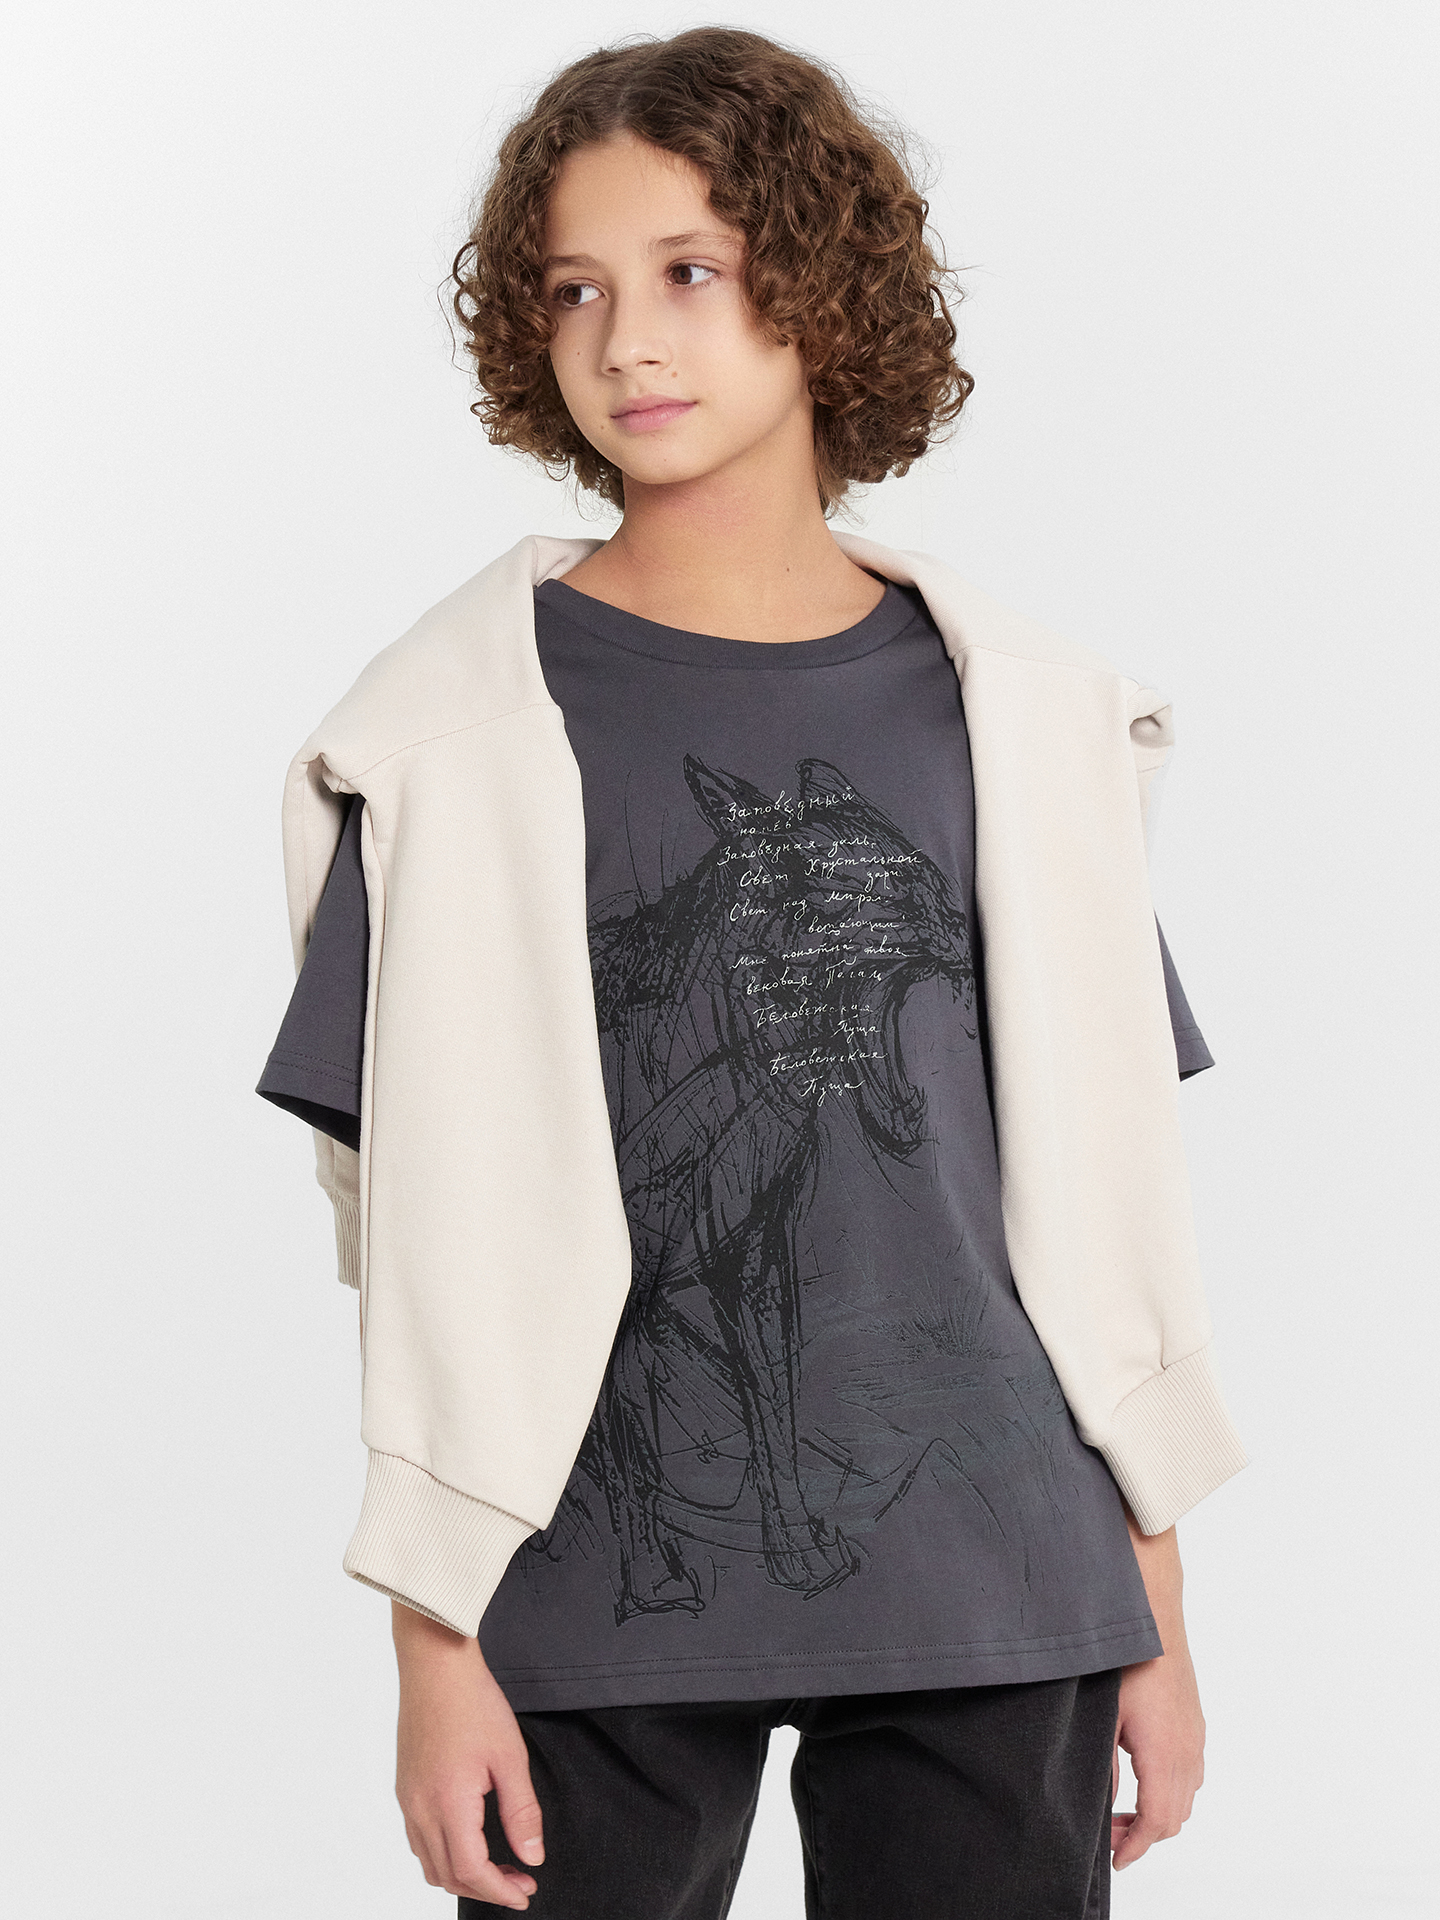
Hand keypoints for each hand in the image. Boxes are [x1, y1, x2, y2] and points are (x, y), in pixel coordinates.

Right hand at [391, 1601, 543, 1908]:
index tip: (525, 1893)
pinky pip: (418, 1840)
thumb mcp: (510, 1757)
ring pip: (429, 1862)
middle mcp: (420, 1809)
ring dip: (462, 1874)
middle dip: (485, 1888)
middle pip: (448, 1875)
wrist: (435, 1664)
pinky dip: (443, 1854)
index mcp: (447, 1804)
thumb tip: (532, 1857)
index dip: (500, 1891)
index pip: (471, 1871)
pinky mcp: (405, 1786)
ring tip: (498, 1866)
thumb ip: (522, 1812)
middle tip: (520, 1882)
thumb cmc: (472, 1702)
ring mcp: (408, 1799)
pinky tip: (468, 1840)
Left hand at [1110, 1515, 1205, 1871]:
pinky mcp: (1192, 1715)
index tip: (1113, 1859)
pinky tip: (1141, 1775)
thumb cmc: (1125, 1653)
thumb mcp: (1101, 1714)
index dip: (1136, 1846)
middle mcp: (1189, 1747)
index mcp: (1166, 1752)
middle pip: (1176, 1815)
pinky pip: (1191, 1768)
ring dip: (1160, 1811)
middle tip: (1111, 1839)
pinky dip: (1171, 1787)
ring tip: (1122, 1811)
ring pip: (1188, 1793)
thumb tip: (1097, 1802)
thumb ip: (1100, 1765)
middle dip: (1146, 1834)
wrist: (1150, 1604)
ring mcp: (1195, 1730)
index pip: (1158, 1820)